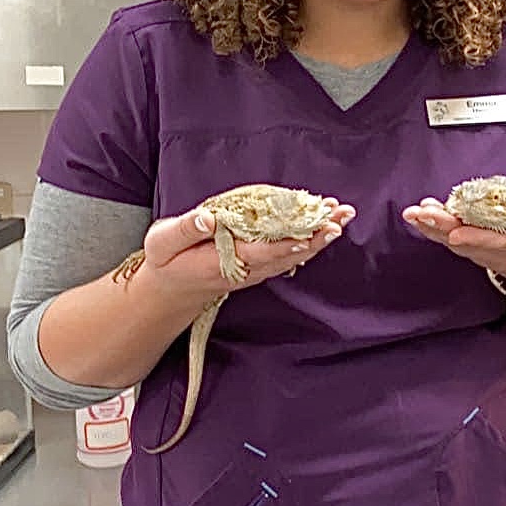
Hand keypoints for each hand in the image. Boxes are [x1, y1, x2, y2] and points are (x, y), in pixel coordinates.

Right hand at [138, 197, 355, 297]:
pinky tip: (324, 225)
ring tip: (341, 215)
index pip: (263, 250)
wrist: (172, 290)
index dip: (290, 240)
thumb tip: (208, 217)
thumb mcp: (164, 242)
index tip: (313, 228)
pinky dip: (309, 238)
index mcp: (224, 261)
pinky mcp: (260, 264)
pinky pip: (289, 253)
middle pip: (288, 252)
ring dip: (319, 235)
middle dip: (316, 234)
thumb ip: (186, 229)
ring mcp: (256, 269)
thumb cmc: (167, 261)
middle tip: (341, 215)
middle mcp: (247, 268)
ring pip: (294, 253)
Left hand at [402, 193, 505, 281]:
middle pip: (466, 241)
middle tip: (422, 214)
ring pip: (452, 238)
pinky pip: (448, 234)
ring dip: (431, 226)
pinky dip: (432, 224)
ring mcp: (481, 248)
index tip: (457, 234)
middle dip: (443, 228)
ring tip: (413, 212)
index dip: (477, 239)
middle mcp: (497, 251)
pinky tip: (419, 211)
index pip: (497, 244)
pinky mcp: (471, 242)